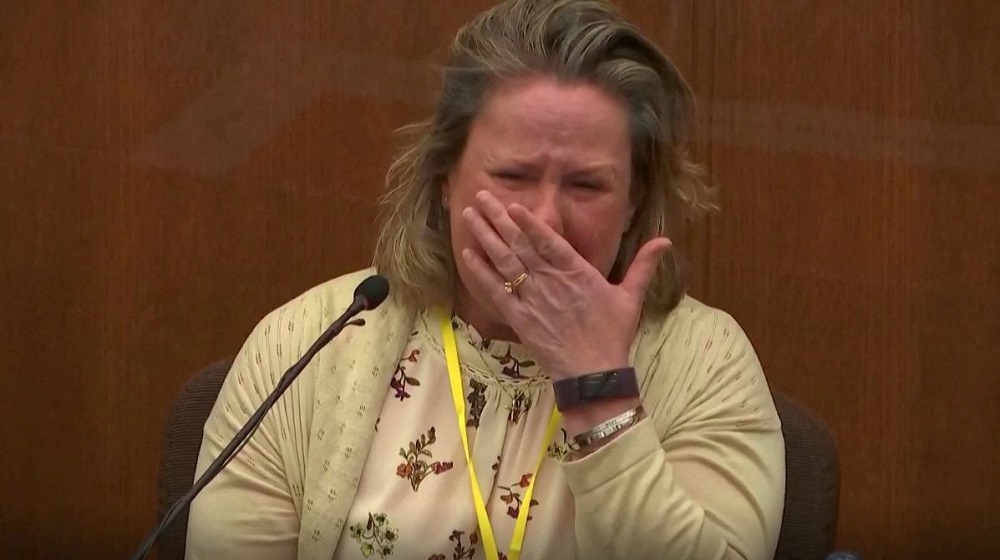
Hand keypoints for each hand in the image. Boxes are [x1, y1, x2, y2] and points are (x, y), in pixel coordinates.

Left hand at [460, 190, 670, 379]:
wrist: (593, 373)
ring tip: (468, 215)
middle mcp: (550, 281)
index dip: (529, 221)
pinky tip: (467, 254)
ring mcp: (532, 299)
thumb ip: (644, 265)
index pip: (548, 240)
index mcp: (577, 272)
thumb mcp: (631, 297)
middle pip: (519, 244)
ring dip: (485, 237)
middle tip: (480, 196)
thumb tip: (666, 240)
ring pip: (504, 262)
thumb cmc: (612, 334)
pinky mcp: (519, 318)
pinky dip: (480, 272)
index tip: (512, 204)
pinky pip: (495, 291)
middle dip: (498, 219)